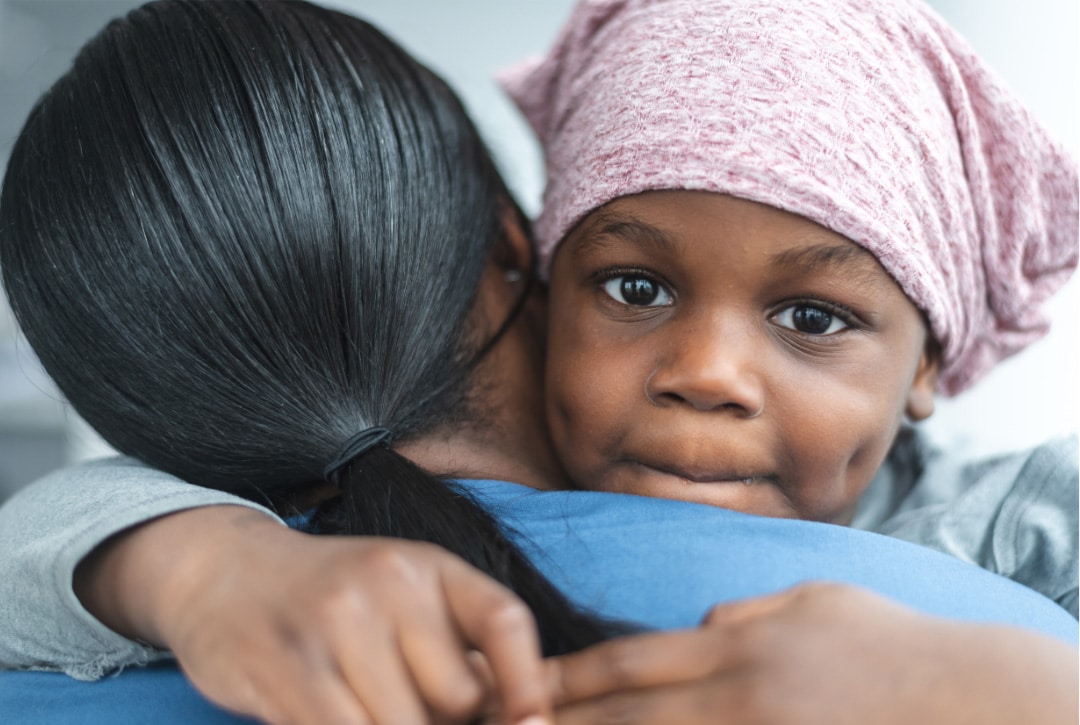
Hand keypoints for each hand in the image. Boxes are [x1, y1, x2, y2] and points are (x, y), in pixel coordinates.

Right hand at [76, 505, 550, 724]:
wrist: (221, 571)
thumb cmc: (330, 601)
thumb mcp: (399, 596)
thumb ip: (452, 645)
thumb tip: (520, 712)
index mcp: (429, 565)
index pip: (504, 619)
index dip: (527, 682)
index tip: (531, 721)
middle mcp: (389, 582)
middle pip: (458, 696)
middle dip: (441, 723)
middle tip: (402, 705)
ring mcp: (338, 621)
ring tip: (361, 706)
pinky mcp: (289, 667)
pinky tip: (329, 719)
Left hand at [548, 582, 1077, 724]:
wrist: (966, 700)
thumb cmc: (888, 644)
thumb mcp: (814, 602)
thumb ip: (747, 614)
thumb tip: (700, 626)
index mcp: (734, 646)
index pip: (626, 661)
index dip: (566, 676)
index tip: (519, 685)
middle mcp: (731, 697)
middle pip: (623, 714)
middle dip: (556, 722)